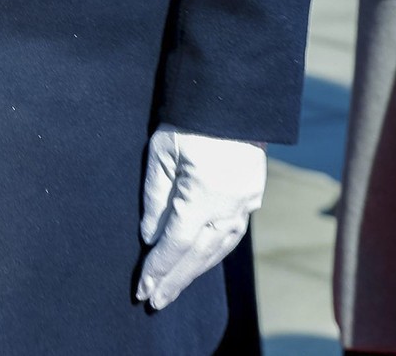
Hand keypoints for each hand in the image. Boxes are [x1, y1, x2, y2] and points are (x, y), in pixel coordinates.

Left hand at [138, 128, 266, 309]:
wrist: (232, 95)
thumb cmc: (189, 119)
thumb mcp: (162, 152)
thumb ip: (155, 197)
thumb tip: (151, 236)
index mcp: (203, 193)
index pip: (177, 243)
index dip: (159, 268)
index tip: (142, 288)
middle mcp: (229, 204)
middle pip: (200, 254)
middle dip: (176, 279)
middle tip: (155, 301)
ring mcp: (246, 201)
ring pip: (220, 248)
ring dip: (196, 270)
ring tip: (174, 287)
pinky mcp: (253, 194)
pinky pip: (233, 233)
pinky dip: (215, 251)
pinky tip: (202, 261)